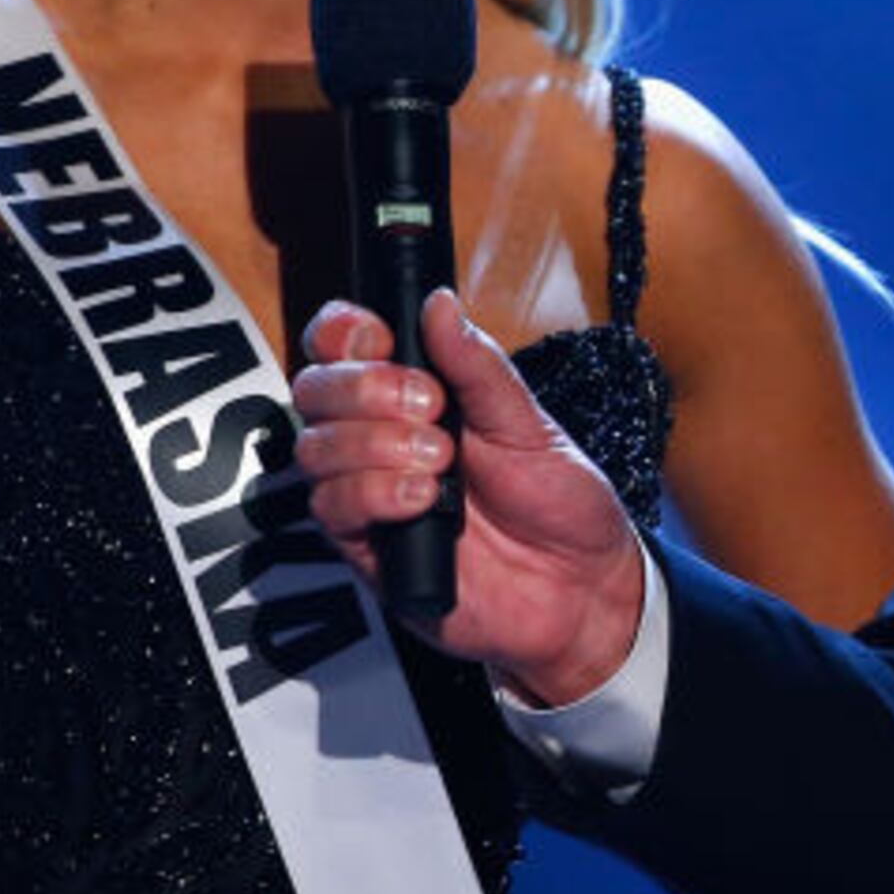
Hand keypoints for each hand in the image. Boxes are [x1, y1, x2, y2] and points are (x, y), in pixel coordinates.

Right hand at [293, 291, 646, 702]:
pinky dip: (372, 493)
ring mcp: (371, 491)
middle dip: (364, 388)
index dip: (346, 332)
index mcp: (418, 396)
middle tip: (429, 406)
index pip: (345, 345)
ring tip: (439, 460)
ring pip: (314, 447)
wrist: (579, 589)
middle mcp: (382, 438)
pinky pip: (332, 508)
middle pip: (315, 389)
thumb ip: (479, 367)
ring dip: (373, 444)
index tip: (381, 337)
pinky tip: (421, 498)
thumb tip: (440, 304)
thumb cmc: (558, 505)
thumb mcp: (529, 423)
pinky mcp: (368, 547)